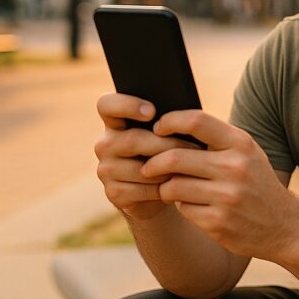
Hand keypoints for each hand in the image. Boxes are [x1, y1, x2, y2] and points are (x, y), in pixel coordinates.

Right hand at [94, 93, 199, 220]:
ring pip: (139, 168)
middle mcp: (105, 144)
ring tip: (189, 168)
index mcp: (115, 122)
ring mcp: (106, 170)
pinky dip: (162, 188)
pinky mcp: (113, 193)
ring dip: (167, 169)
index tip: (152, 111)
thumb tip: (183, 116)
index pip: (107, 105)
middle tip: (194, 147)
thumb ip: (165, 123)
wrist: (161, 191)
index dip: (126, 105)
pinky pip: (141, 190)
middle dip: (166, 144)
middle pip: (132, 140)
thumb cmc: (167, 153)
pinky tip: (175, 186)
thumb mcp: (165, 134)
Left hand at [140, 110, 298, 260]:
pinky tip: (194, 206)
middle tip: (148, 166)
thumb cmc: (256, 183)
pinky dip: (182, 207)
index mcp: (241, 144)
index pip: (196, 121)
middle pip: (175, 157)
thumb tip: (170, 126)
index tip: (158, 129)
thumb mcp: (247, 154)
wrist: (285, 226)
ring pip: (173, 187)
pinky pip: (182, 209)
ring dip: (166, 188)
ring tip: (171, 188)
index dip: (170, 122)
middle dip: (154, 163)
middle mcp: (234, 168)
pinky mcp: (218, 223)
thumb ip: (215, 139)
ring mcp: (226, 197)